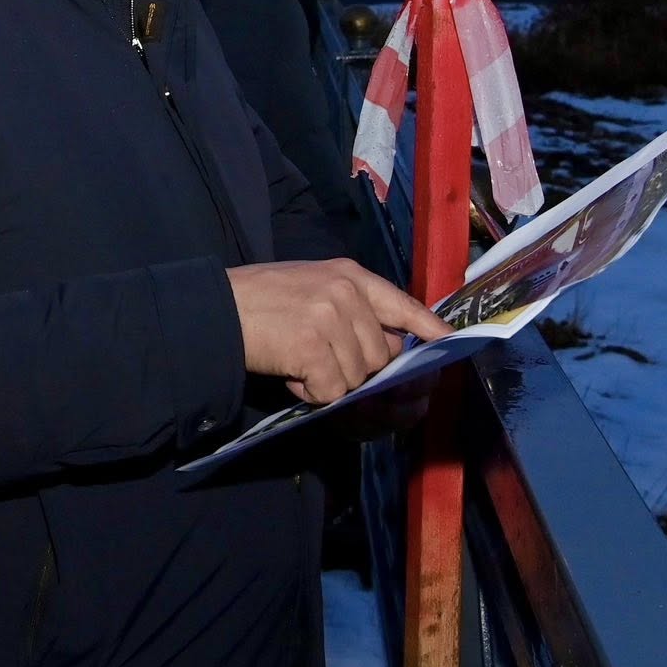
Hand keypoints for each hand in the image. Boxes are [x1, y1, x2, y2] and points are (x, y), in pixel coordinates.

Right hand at [228, 258, 450, 405]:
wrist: (216, 310)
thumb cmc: (261, 300)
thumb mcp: (314, 286)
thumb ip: (352, 309)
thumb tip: (388, 350)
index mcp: (350, 275)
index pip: (401, 303)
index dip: (428, 327)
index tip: (450, 341)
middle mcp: (347, 293)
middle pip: (379, 356)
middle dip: (355, 369)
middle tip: (318, 359)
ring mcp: (331, 319)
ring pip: (357, 378)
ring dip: (328, 382)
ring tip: (297, 360)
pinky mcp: (314, 348)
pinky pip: (331, 392)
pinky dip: (310, 392)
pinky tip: (290, 372)